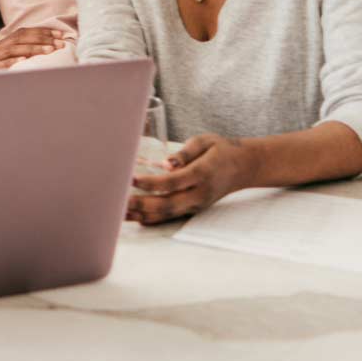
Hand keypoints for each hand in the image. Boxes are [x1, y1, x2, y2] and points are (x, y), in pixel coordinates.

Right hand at [0, 28, 67, 70]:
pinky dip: (12, 62)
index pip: (26, 33)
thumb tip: (34, 55)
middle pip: (23, 38)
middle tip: (62, 43)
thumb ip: (14, 54)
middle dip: (44, 39)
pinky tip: (23, 62)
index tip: (61, 35)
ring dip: (34, 49)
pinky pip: (0, 65)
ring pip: (15, 50)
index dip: (44, 32)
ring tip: (50, 51)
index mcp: (3, 44)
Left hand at [127, 134, 260, 224]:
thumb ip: (185, 153)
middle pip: (168, 203)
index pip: (173, 182)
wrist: (243, 167)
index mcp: (202, 173)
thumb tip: (166, 164)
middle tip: (118, 200)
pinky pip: (171, 216)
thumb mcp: (205, 142)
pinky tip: (134, 217)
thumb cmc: (220, 150)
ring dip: (143, 214)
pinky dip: (152, 219)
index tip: (131, 178)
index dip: (151, 182)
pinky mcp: (193, 209)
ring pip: (168, 214)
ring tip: (118, 213)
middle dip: (142, 204)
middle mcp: (200, 193)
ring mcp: (197, 204)